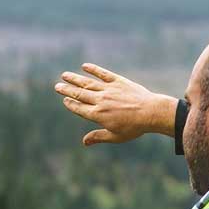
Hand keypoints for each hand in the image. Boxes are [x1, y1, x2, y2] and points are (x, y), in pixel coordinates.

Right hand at [55, 63, 177, 145]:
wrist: (151, 113)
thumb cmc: (134, 127)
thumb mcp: (116, 136)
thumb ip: (98, 137)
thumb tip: (84, 142)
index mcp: (98, 115)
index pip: (79, 108)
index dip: (71, 104)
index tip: (64, 100)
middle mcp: (100, 101)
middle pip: (79, 94)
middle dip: (67, 90)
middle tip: (57, 86)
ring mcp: (108, 90)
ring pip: (87, 83)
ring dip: (75, 79)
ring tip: (65, 75)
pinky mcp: (118, 81)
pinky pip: (103, 74)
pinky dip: (93, 69)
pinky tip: (85, 66)